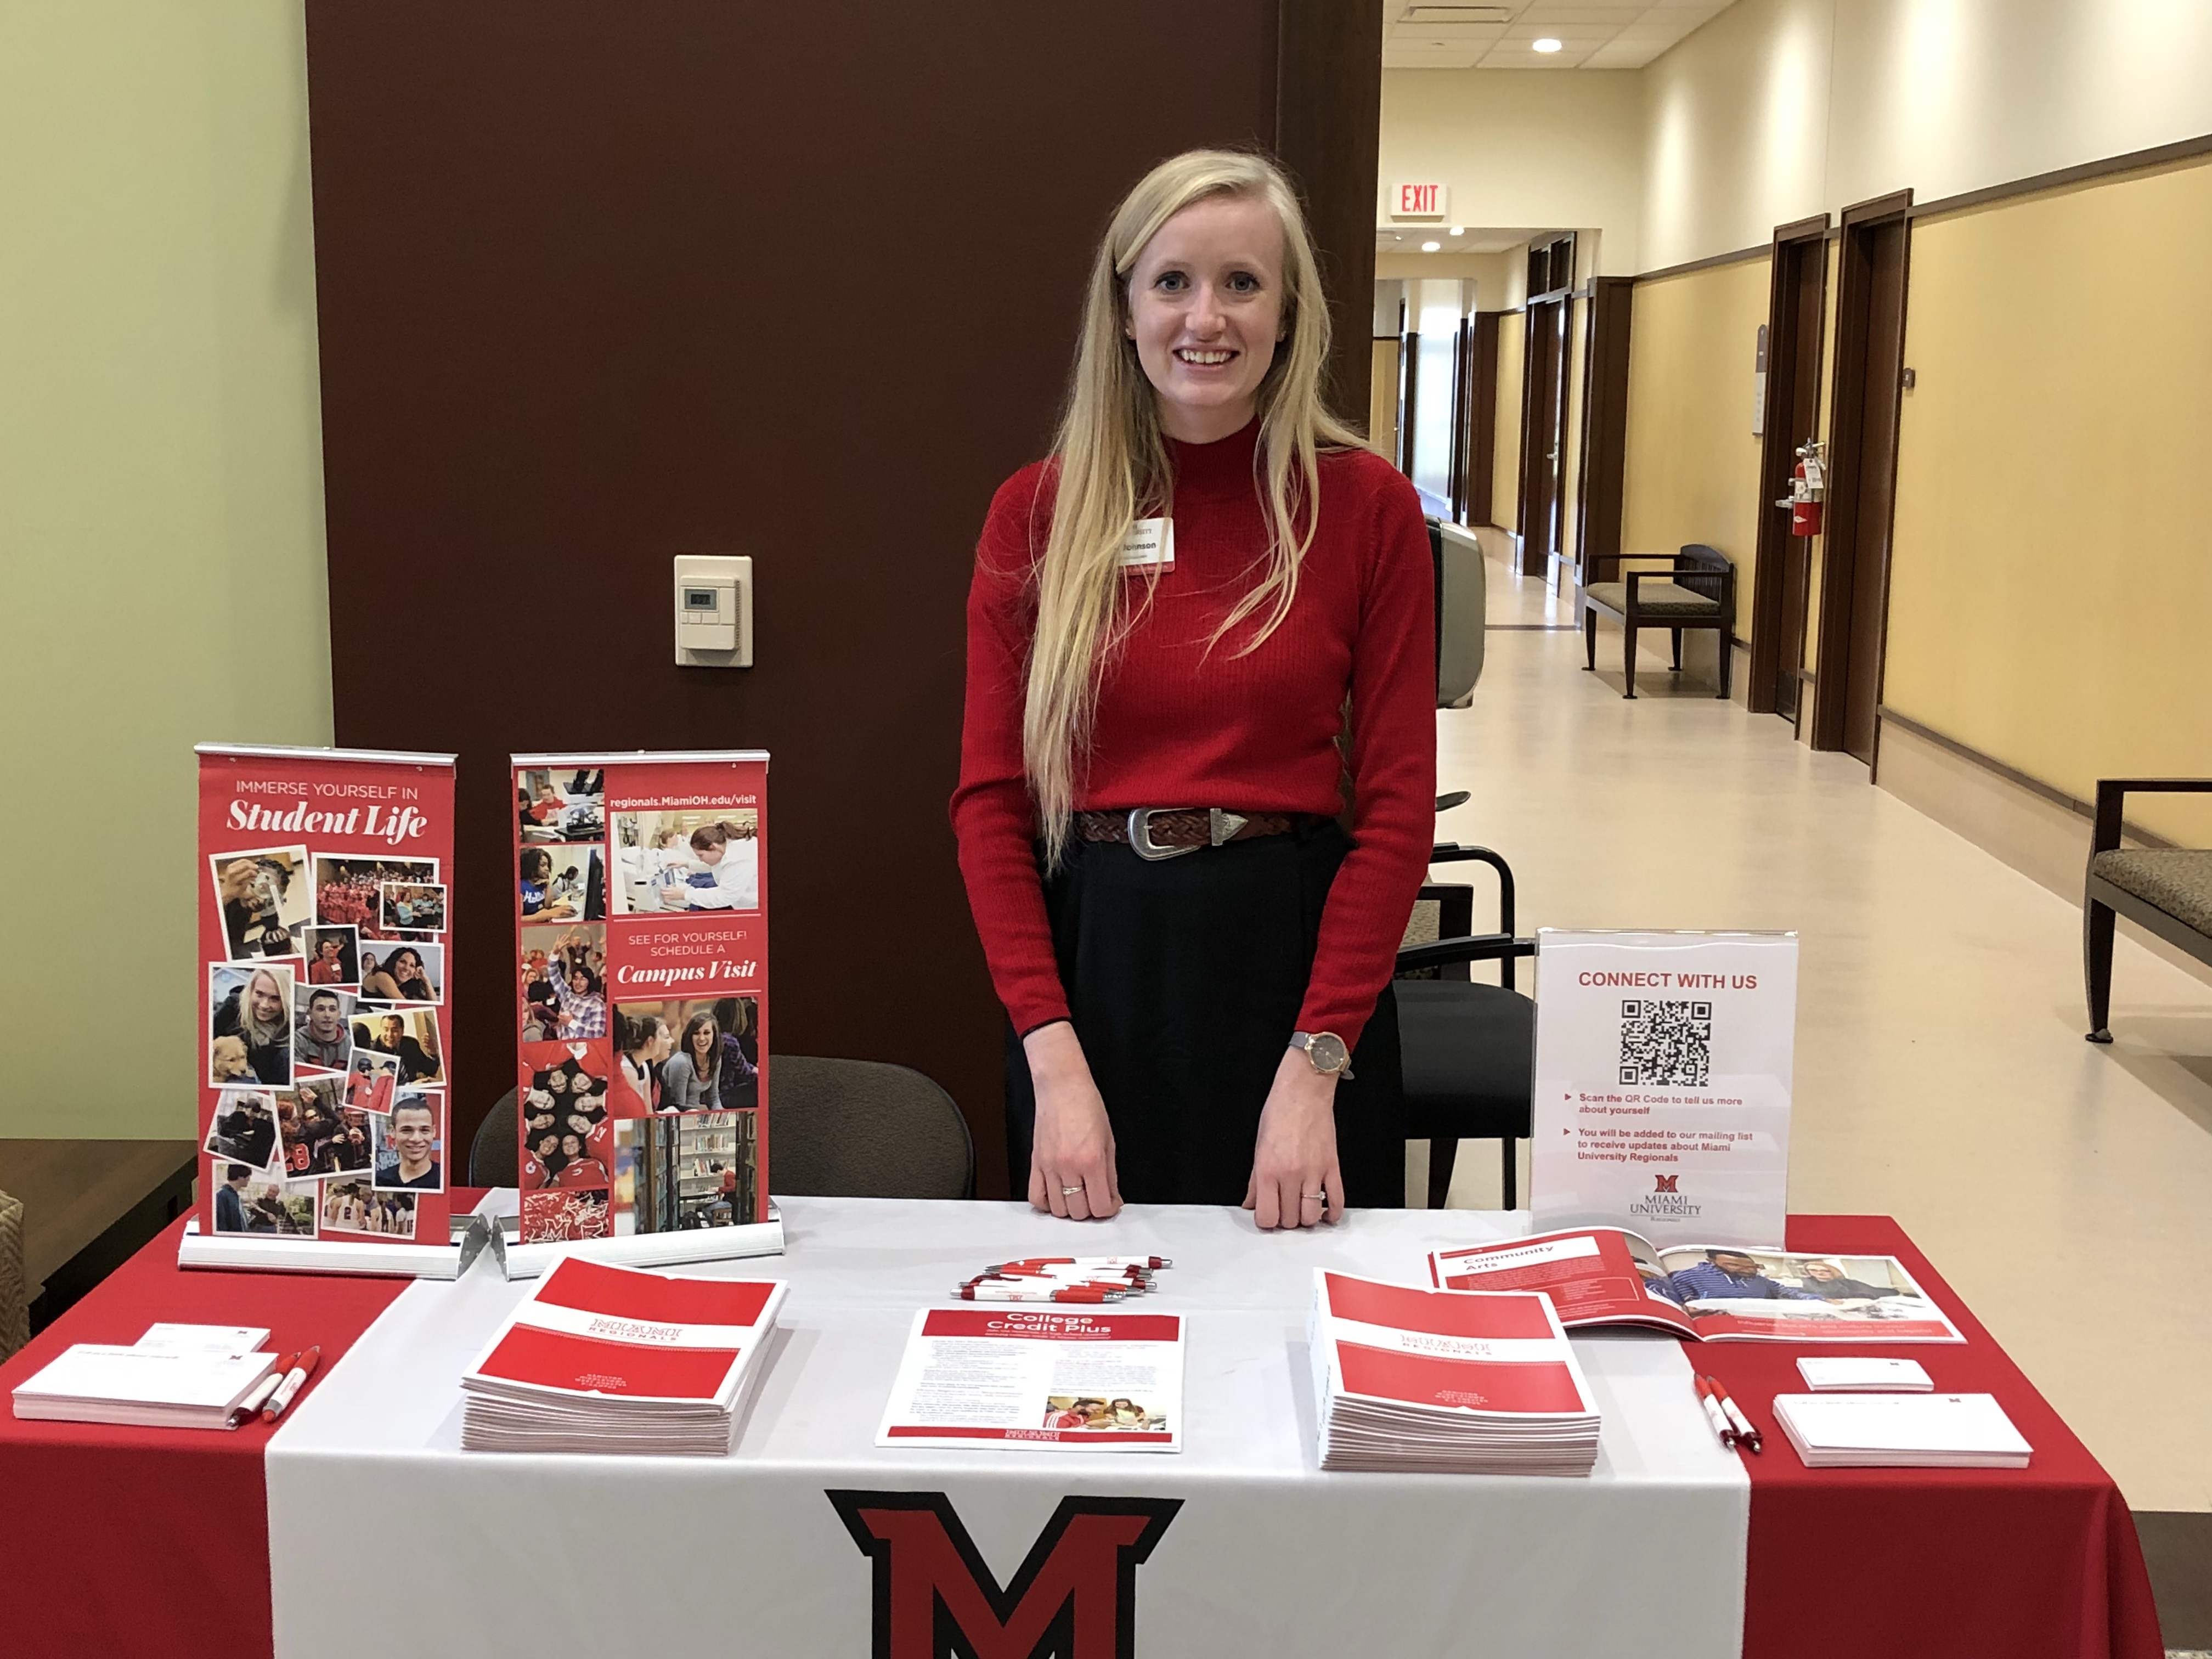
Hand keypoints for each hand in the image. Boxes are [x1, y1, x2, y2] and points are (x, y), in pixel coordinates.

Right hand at [1023, 1022, 1120, 1220]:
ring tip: (1078, 1197)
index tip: (1111, 1204)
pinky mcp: (1035, 1163)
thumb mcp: (1109, 1141)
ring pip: (1058, 1209)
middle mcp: (1069, 1167)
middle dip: (1091, 1210)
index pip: (1100, 1206)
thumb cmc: (1086, 1105)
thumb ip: (1110, 1174)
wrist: (1062, 1086)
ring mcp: (1049, 1166)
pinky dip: (1047, 1203)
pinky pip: (1036, 1197)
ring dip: (1070, 1209)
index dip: (1109, 1210)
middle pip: (1079, 1212)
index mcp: (1092, 1160)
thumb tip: (1112, 1198)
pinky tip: (1057, 1196)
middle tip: (1096, 1198)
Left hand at [1244, 1047, 1343, 1229]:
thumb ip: (1254, 1180)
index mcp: (1267, 1169)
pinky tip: (1327, 1213)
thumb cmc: (1280, 1111)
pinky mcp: (1333, 1167)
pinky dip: (1333, 1213)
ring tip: (1301, 1209)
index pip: (1267, 1216)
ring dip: (1306, 1218)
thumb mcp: (1258, 1145)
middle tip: (1283, 1209)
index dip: (1266, 1222)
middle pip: (1290, 1219)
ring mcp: (1314, 1172)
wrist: (1304, 1091)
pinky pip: (1337, 1201)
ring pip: (1312, 1216)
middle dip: (1285, 1220)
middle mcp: (1290, 1174)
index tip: (1267, 1216)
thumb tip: (1250, 1203)